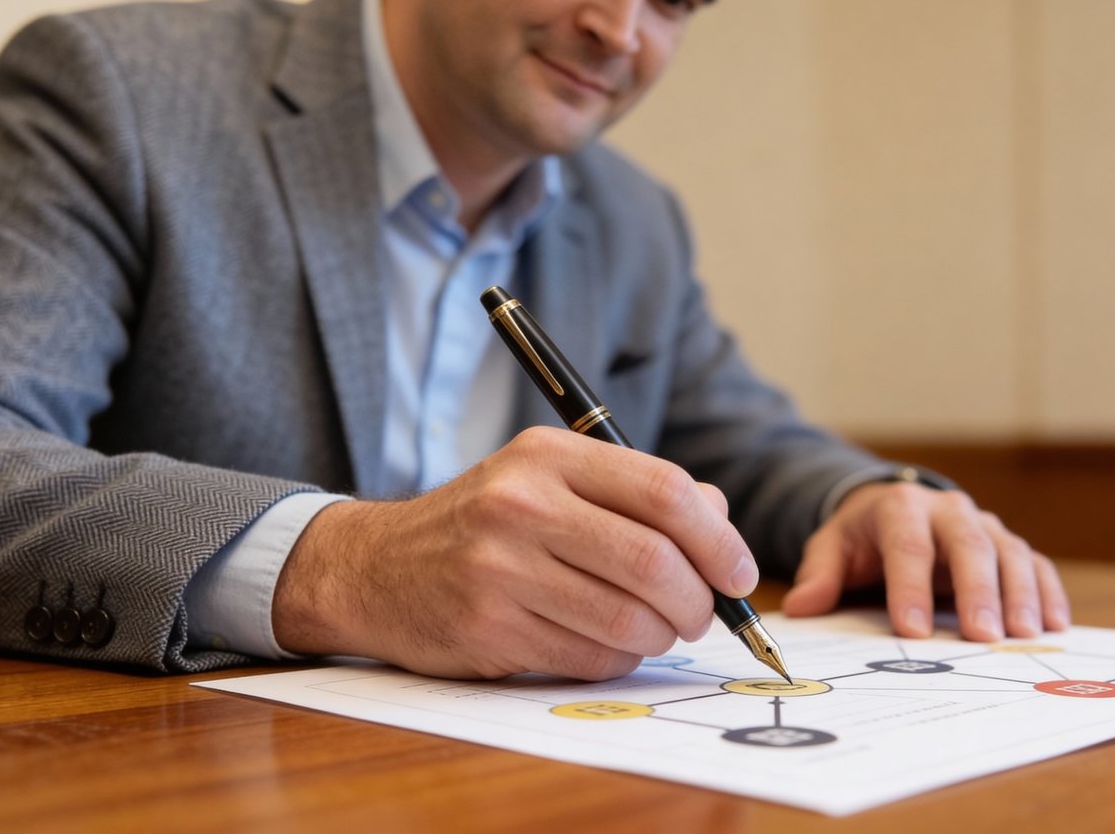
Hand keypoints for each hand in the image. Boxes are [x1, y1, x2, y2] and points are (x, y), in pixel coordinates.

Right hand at [271, 427, 756, 679]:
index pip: (664, 491)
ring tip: (652, 630)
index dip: (719, 540)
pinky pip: (588, 656)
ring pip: (628, 619)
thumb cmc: (483, 523)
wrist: (376, 568)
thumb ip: (636, 492)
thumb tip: (719, 521)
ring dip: (659, 637)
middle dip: (698, 601)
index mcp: (548, 456)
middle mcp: (522, 504)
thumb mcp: (550, 480)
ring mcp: (500, 568)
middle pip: (654, 562)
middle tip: (702, 614)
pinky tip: (602, 644)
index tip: (738, 574)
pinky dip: (615, 658)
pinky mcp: (488, 627)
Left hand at [781, 481, 1068, 639]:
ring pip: (1009, 553)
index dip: (910, 586)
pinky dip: (1047, 592)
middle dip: (977, 590)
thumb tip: (801, 607)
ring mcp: (983, 525)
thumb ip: (820, 575)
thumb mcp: (832, 547)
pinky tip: (1054, 627)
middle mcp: (948, 510)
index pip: (907, 545)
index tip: (911, 629)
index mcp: (901, 506)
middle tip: (982, 635)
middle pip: (968, 545)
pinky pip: (1034, 563)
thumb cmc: (862, 537)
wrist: (893, 509)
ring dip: (1020, 594)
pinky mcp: (1007, 543)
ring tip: (1023, 636)